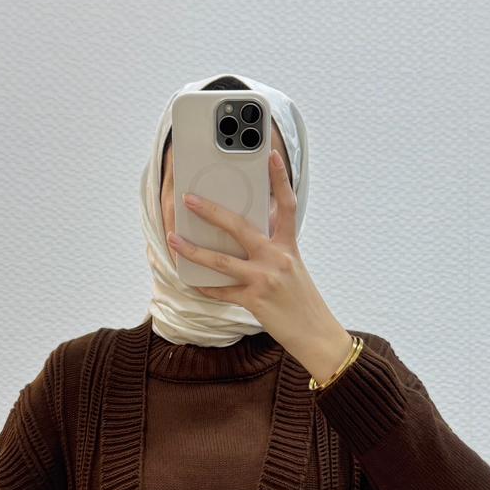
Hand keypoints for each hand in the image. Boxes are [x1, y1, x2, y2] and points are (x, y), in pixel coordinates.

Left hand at [166, 148, 351, 379]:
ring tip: (173, 239)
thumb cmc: (303, 300)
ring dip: (192, 250)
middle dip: (211, 212)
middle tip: (189, 199)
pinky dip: (203, 286)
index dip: (279, 179)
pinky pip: (220, 292)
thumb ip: (276, 247)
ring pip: (220, 261)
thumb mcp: (294, 267)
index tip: (270, 155)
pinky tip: (189, 280)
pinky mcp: (254, 301)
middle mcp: (277, 259)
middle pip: (239, 227)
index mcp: (289, 246)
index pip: (287, 205)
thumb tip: (252, 230)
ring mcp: (265, 280)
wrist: (316, 334)